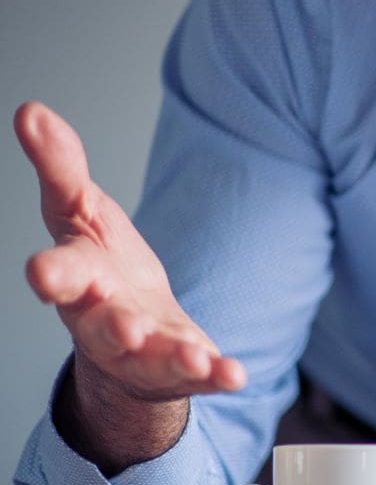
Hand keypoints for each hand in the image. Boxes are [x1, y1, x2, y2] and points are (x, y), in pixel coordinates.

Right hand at [16, 102, 243, 416]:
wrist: (129, 333)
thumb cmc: (99, 265)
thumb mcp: (80, 209)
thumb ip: (60, 167)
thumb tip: (30, 110)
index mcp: (78, 277)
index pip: (60, 272)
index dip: (51, 272)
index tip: (41, 272)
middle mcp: (103, 318)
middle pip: (101, 325)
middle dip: (112, 327)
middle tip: (125, 331)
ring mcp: (142, 348)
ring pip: (150, 356)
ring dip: (171, 356)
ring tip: (194, 357)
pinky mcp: (178, 366)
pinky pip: (198, 373)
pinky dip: (216, 374)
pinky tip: (235, 374)